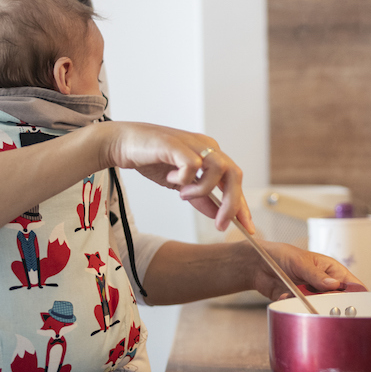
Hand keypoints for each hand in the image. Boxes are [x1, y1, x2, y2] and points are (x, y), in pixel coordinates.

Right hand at [102, 122, 252, 231]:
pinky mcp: (177, 144)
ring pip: (220, 169)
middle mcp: (207, 147)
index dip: (242, 205)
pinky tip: (170, 179)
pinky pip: (193, 166)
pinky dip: (185, 179)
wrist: (123, 143)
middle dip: (232, 204)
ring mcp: (193, 144)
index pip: (234, 181)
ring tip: (183, 194)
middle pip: (234, 175)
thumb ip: (199, 197)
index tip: (247, 228)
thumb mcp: (180, 184)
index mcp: (211, 155)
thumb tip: (217, 215)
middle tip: (221, 225)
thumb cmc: (151, 160)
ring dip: (203, 189)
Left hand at [249, 240, 367, 300]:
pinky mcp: (299, 303)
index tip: (355, 305)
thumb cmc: (283, 255)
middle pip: (338, 302)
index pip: (353, 285)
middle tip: (319, 302)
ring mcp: (312, 295)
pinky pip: (302, 310)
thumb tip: (334, 284)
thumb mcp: (301, 262)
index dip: (358, 296)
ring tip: (294, 293)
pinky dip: (293, 306)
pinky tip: (284, 295)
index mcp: (332, 271)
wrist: (258, 264)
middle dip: (329, 304)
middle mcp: (325, 285)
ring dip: (308, 304)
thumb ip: (317, 275)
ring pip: (319, 308)